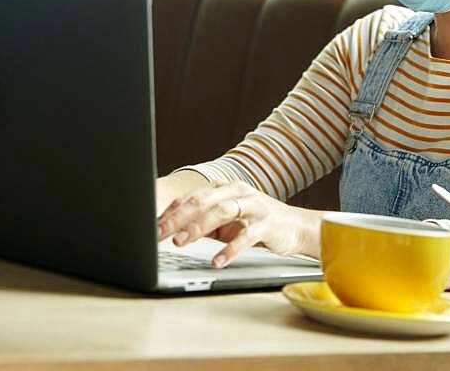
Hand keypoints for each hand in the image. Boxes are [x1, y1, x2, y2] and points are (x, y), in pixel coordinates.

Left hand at [156, 181, 306, 267]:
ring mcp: (254, 206)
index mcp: (225, 188)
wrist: (297, 227)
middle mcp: (238, 192)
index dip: (171, 211)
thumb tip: (171, 230)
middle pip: (202, 200)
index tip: (153, 226)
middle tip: (159, 233)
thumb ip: (204, 220)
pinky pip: (246, 236)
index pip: (192, 196)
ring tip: (181, 242)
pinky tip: (217, 261)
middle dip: (177, 217)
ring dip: (198, 227)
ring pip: (221, 212)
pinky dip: (230, 249)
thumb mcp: (228, 219)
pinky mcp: (267, 224)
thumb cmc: (257, 223)